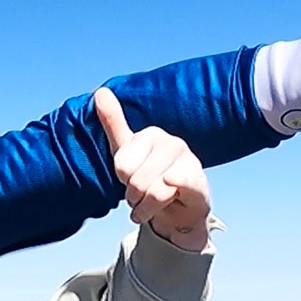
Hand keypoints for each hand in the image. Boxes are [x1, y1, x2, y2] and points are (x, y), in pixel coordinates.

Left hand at [95, 87, 211, 251]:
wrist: (179, 208)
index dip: (123, 179)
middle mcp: (173, 143)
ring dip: (146, 208)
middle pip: (136, 181)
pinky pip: (179, 187)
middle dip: (134, 196)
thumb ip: (113, 123)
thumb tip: (100, 91)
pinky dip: (167, 200)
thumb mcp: (125, 151)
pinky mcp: (200, 183)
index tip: (130, 177)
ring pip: (154, 193)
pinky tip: (170, 202)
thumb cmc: (148, 177)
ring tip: (151, 203)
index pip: (122, 165)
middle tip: (141, 194)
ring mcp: (189, 162)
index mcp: (152, 134)